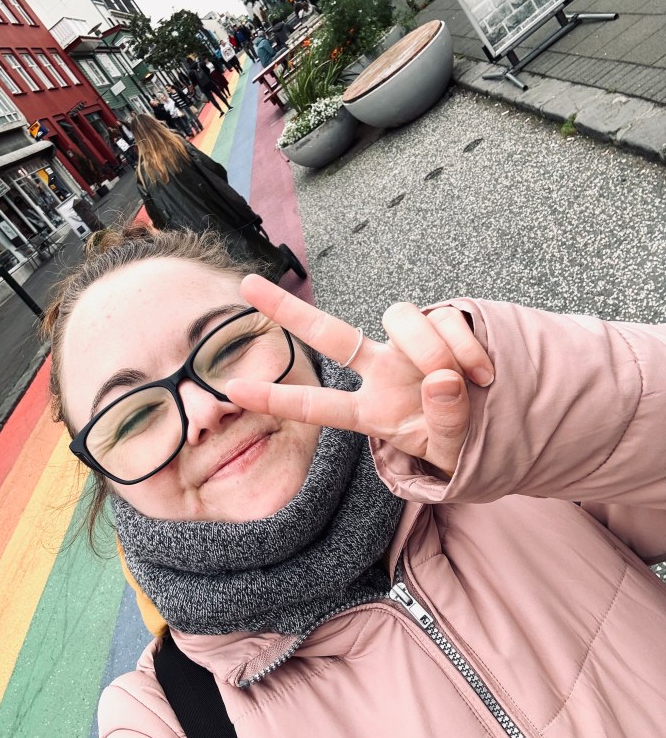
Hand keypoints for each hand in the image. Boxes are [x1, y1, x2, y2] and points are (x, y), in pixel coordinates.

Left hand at [225, 275, 494, 476]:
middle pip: (329, 334)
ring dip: (430, 347)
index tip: (230, 389)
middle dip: (287, 310)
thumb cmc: (465, 444)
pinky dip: (466, 346)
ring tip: (461, 378)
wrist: (506, 427)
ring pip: (399, 317)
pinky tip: (482, 373)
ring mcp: (409, 347)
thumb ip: (445, 424)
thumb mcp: (451, 453)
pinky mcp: (444, 326)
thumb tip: (441, 379)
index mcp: (372, 412)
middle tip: (246, 284)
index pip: (317, 407)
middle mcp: (382, 372)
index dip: (276, 399)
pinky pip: (448, 319)